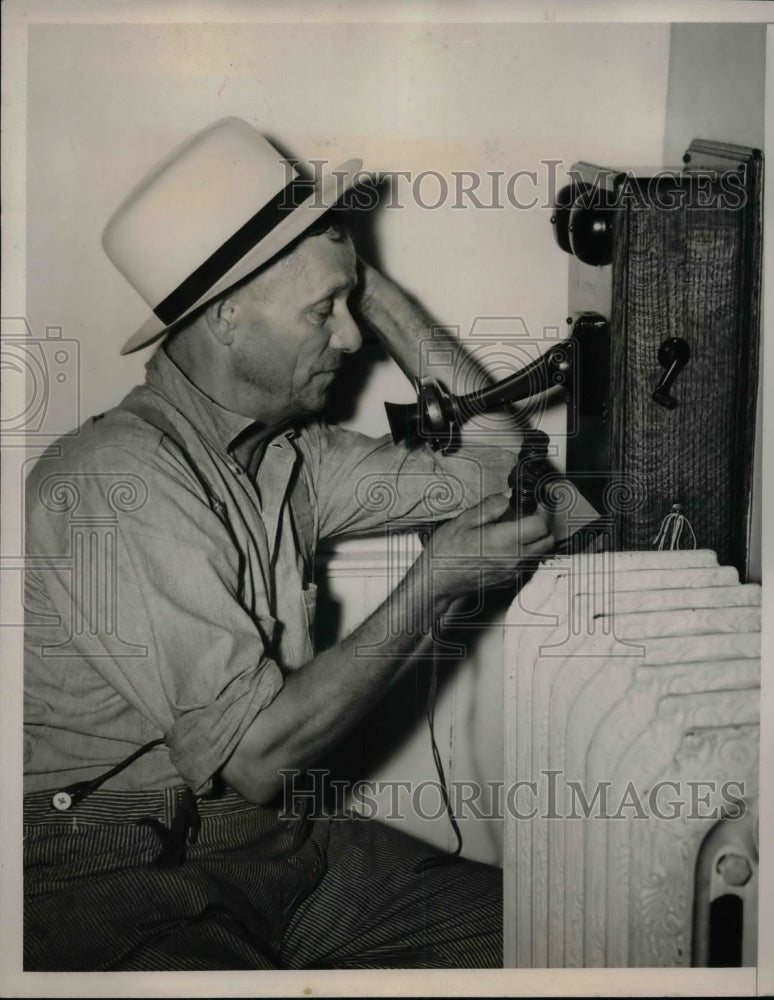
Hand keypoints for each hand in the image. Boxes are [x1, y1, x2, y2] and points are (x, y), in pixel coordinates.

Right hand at [424, 493, 554, 602]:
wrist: (437, 581)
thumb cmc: (446, 552)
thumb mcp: (465, 520)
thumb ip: (491, 506)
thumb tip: (509, 496)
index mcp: (504, 541)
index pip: (541, 525)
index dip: (539, 511)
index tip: (532, 505)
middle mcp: (514, 559)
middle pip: (547, 541)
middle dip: (542, 526)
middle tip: (527, 516)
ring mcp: (513, 572)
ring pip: (540, 553)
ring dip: (535, 540)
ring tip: (515, 531)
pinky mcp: (510, 581)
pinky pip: (528, 564)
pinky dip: (526, 553)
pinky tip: (507, 546)